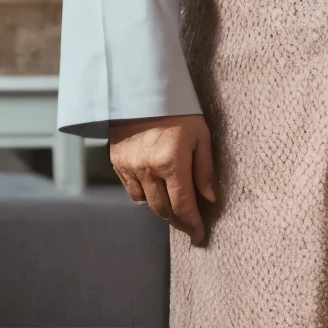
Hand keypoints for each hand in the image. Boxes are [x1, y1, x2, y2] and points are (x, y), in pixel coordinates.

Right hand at [109, 115, 215, 243]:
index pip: (183, 205)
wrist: (142, 91)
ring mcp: (129, 166)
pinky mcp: (116, 162)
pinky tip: (156, 189)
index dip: (192, 224)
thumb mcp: (201, 136)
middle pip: (163, 209)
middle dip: (178, 221)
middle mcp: (147, 169)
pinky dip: (144, 194)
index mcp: (171, 162)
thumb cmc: (179, 111)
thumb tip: (211, 199)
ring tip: (176, 207)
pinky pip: (131, 189)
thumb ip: (205, 170)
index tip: (200, 236)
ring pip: (145, 201)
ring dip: (161, 208)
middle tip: (190, 227)